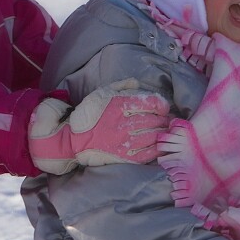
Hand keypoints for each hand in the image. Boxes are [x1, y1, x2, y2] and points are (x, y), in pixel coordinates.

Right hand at [29, 80, 169, 174]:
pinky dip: (157, 148)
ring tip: (164, 131)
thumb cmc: (88, 114)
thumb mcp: (102, 92)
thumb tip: (138, 83)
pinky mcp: (125, 156)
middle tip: (167, 121)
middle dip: (164, 120)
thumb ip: (122, 86)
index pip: (152, 102)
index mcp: (121, 104)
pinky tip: (158, 144)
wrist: (72, 138)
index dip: (162, 105)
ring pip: (154, 136)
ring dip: (162, 133)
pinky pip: (147, 153)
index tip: (163, 108)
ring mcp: (125, 140)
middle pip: (156, 120)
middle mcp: (125, 122)